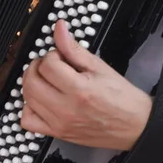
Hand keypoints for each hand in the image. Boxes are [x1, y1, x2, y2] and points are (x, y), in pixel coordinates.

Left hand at [20, 20, 152, 150]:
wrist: (135, 125)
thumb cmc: (122, 98)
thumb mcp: (99, 67)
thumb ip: (74, 48)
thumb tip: (59, 29)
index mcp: (79, 89)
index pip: (48, 65)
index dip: (52, 55)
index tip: (60, 56)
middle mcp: (66, 109)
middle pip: (32, 81)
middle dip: (37, 67)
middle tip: (49, 64)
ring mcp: (60, 123)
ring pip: (27, 99)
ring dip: (31, 84)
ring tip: (46, 80)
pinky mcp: (57, 133)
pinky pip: (28, 121)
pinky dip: (28, 108)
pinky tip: (41, 100)